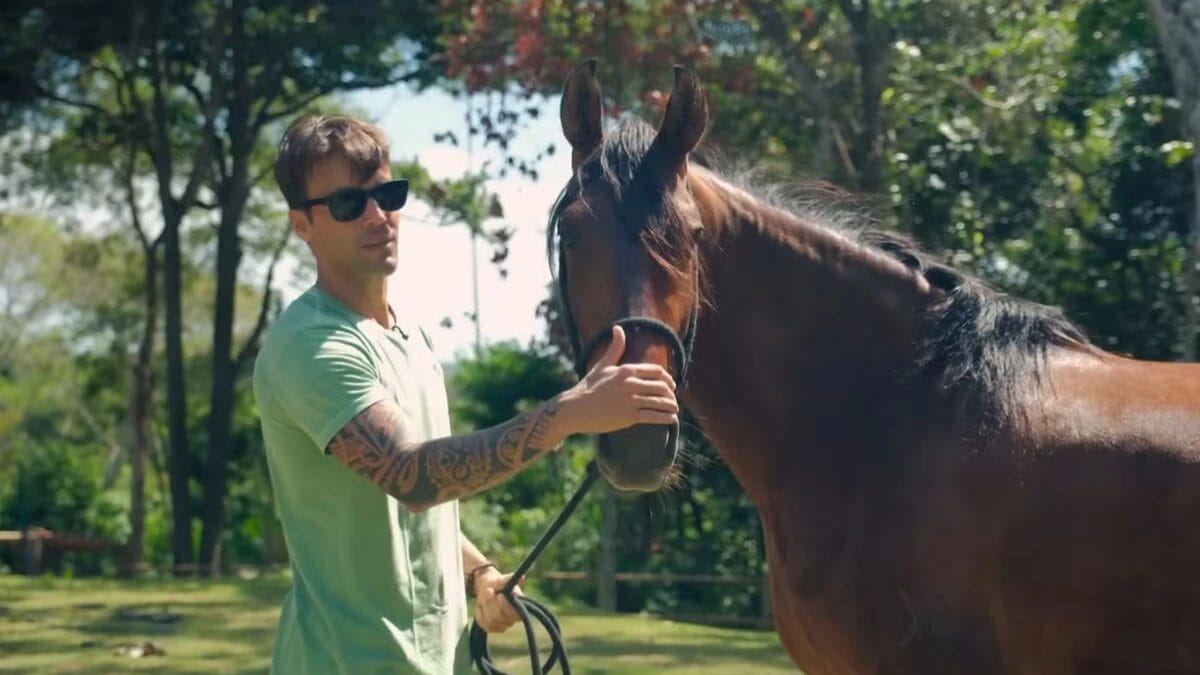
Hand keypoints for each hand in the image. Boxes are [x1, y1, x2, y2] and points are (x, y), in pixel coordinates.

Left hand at [473, 567, 522, 633]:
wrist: (488, 588)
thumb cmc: (498, 583)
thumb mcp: (502, 579)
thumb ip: (511, 580)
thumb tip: (522, 578)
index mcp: (520, 607)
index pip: (514, 613)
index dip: (505, 606)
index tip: (499, 595)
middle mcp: (513, 619)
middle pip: (499, 617)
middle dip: (491, 603)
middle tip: (488, 590)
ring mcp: (503, 625)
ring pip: (490, 621)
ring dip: (485, 607)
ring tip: (483, 596)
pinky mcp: (493, 628)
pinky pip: (484, 624)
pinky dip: (480, 614)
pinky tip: (481, 606)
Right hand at [555, 325, 678, 436]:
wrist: (575, 408)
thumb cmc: (588, 386)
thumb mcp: (602, 365)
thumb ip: (615, 347)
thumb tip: (618, 327)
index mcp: (626, 370)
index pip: (657, 372)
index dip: (668, 378)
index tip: (671, 385)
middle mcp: (631, 384)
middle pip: (661, 386)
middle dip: (671, 393)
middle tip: (673, 399)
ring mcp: (630, 400)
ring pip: (660, 402)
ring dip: (671, 406)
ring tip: (674, 410)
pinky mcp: (629, 416)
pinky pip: (654, 416)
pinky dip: (666, 418)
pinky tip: (671, 419)